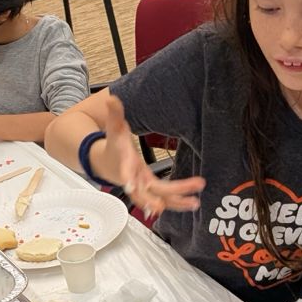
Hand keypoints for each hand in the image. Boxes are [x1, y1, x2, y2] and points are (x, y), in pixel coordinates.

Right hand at [102, 96, 203, 215]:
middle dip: (165, 193)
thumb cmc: (113, 147)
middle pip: (148, 190)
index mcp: (125, 163)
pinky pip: (165, 198)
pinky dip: (177, 202)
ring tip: (194, 203)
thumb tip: (112, 99)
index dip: (127, 177)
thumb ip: (115, 114)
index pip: (124, 170)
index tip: (129, 184)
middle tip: (184, 194)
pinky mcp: (151, 189)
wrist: (107, 164)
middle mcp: (135, 179)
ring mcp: (143, 187)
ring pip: (159, 198)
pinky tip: (192, 203)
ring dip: (176, 202)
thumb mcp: (114, 129)